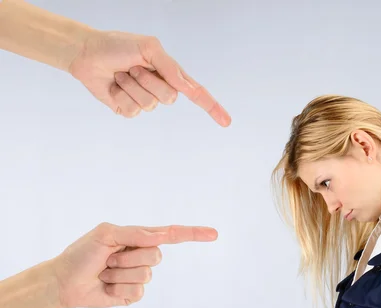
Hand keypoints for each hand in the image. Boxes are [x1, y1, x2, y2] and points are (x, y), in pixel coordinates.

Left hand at [51, 222, 216, 307]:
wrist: (65, 281)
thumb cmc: (81, 254)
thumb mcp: (106, 234)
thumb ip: (135, 233)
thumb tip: (162, 236)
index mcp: (139, 238)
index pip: (172, 235)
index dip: (193, 234)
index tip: (214, 234)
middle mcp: (142, 256)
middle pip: (156, 256)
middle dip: (129, 257)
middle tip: (108, 258)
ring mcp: (139, 277)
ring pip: (145, 276)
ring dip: (120, 273)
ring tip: (104, 272)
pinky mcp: (132, 295)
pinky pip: (138, 292)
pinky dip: (118, 289)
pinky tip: (106, 286)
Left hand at [68, 30, 230, 124]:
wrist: (87, 54)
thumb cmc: (118, 45)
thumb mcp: (148, 47)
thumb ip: (169, 67)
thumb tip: (185, 87)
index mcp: (170, 74)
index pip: (197, 92)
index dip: (212, 108)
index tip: (226, 122)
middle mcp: (161, 89)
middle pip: (170, 98)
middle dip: (150, 80)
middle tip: (133, 67)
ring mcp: (145, 101)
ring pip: (149, 105)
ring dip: (132, 85)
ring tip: (122, 74)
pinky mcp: (129, 110)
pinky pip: (132, 111)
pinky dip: (121, 95)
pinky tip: (115, 85)